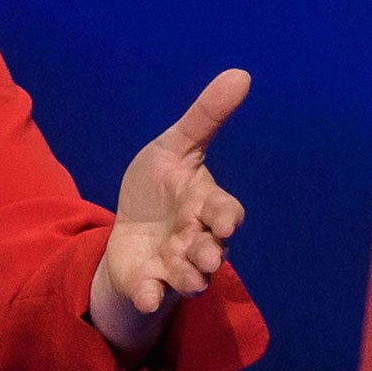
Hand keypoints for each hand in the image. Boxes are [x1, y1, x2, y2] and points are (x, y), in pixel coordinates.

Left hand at [92, 70, 249, 353]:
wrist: (130, 227)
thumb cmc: (159, 185)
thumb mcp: (174, 146)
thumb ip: (205, 117)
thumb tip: (241, 73)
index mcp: (204, 204)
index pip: (224, 211)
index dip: (226, 216)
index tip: (226, 221)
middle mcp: (196, 238)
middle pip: (213, 250)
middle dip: (211, 253)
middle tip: (207, 255)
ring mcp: (175, 264)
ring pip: (190, 278)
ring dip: (187, 277)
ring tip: (181, 272)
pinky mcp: (150, 282)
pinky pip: (153, 295)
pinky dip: (149, 296)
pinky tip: (144, 294)